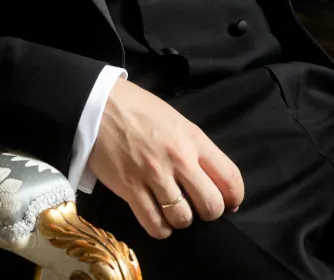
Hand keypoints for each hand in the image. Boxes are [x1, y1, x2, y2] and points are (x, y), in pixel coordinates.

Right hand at [86, 79, 243, 238]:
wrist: (98, 104)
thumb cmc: (138, 108)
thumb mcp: (175, 119)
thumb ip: (194, 146)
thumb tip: (210, 176)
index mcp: (193, 138)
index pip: (230, 177)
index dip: (235, 197)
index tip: (230, 203)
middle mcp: (178, 158)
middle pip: (211, 205)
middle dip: (209, 212)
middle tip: (198, 207)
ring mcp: (154, 175)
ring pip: (183, 218)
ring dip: (181, 220)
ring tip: (174, 211)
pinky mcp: (130, 188)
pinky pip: (154, 224)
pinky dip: (160, 229)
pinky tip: (158, 220)